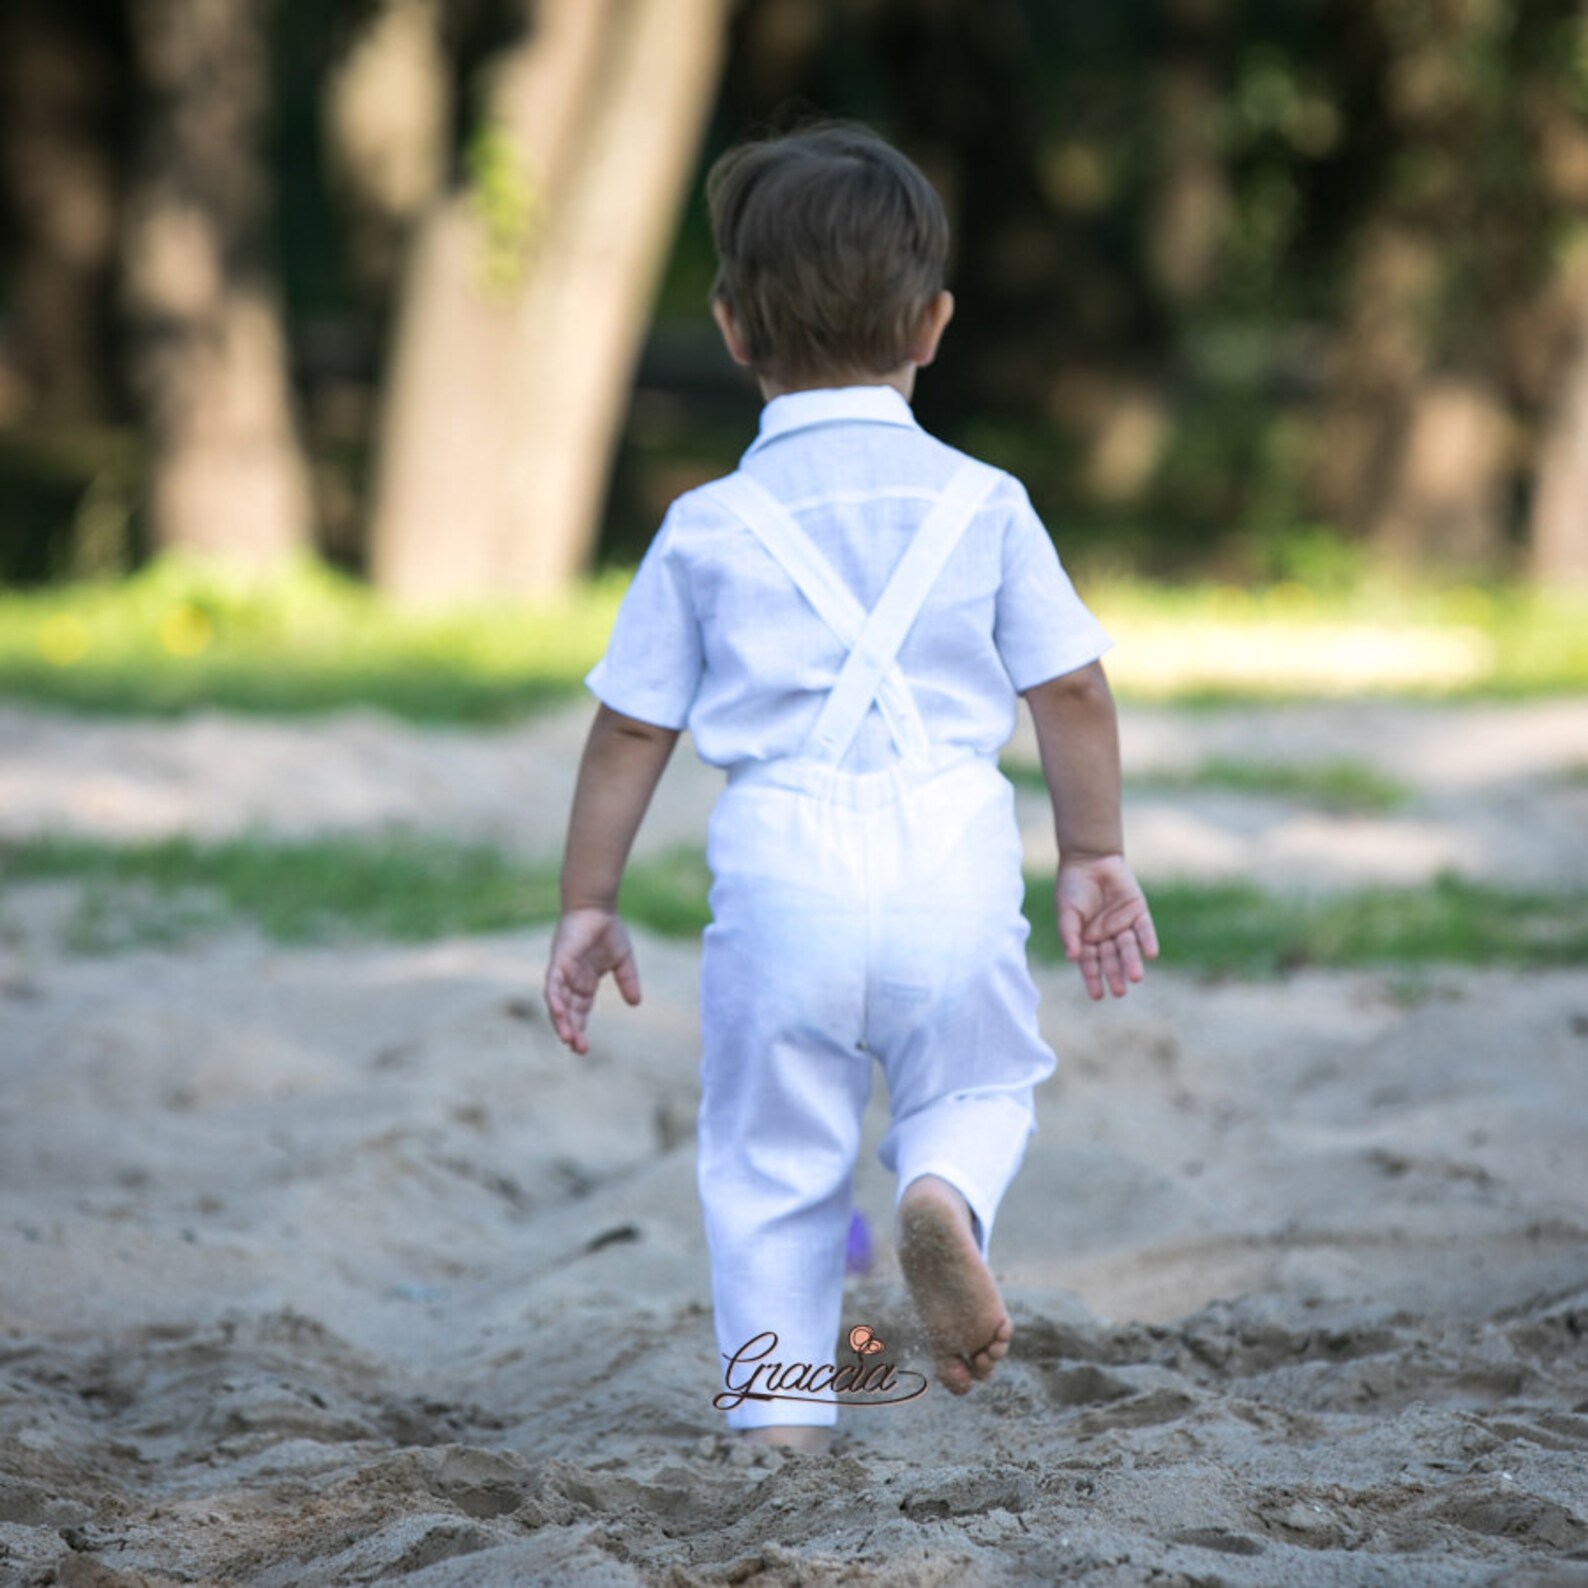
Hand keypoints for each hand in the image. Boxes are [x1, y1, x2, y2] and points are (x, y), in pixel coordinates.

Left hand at [543, 908, 641, 1054]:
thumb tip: (636, 1003)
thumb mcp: (623, 961)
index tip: (583, 1049)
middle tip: (578, 1050)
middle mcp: (570, 981)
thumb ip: (628, 981)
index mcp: (584, 983)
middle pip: (567, 1012)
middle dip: (571, 1031)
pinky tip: (559, 1012)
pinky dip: (555, 999)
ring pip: (557, 1002)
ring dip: (561, 1020)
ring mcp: (562, 972)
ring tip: (567, 1038)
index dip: (580, 1029)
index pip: (579, 1012)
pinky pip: (553, 984)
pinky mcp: (559, 962)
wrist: (598, 907)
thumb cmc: (607, 929)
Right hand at [1055, 855, 1157, 1000]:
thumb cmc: (1072, 886)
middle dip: (1115, 975)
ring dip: (1132, 962)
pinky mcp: (1138, 912)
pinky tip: (1150, 954)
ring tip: (1135, 977)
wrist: (1089, 858)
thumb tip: (1072, 958)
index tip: (1098, 995)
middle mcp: (1106, 936)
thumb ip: (1070, 934)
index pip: (1090, 964)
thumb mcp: (1066, 912)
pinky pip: (1145, 930)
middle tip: (1120, 991)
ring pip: (1128, 948)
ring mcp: (1123, 925)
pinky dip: (1148, 941)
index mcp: (1086, 939)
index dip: (1093, 979)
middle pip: (1111, 959)